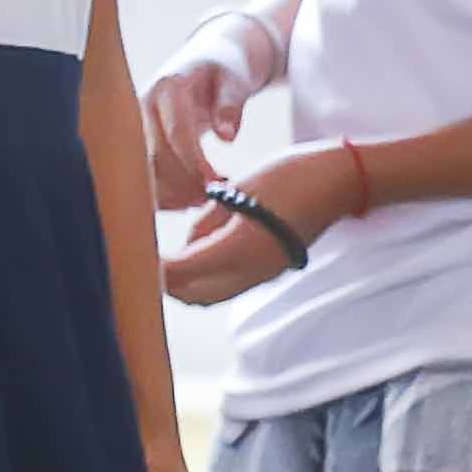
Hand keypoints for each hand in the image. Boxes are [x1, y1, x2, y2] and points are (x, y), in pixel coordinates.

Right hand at [140, 46, 254, 212]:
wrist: (209, 58)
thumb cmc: (225, 68)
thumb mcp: (236, 80)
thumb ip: (230, 106)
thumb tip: (226, 137)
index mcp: (168, 87)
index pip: (177, 132)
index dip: (194, 163)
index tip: (215, 184)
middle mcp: (143, 106)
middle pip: (153, 157)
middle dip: (183, 184)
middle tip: (213, 198)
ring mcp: (136, 124)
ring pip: (143, 171)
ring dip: (172, 193)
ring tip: (203, 200)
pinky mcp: (138, 141)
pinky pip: (144, 175)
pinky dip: (164, 194)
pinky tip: (188, 200)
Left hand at [159, 138, 362, 306]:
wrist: (341, 183)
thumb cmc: (288, 175)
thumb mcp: (236, 190)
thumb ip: (206, 222)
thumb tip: (186, 244)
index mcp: (239, 246)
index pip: (180, 272)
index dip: (152, 268)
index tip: (130, 254)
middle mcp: (252, 271)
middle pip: (192, 295)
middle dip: (165, 282)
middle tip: (143, 259)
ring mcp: (265, 276)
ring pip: (211, 296)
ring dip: (186, 284)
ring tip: (166, 258)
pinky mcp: (272, 272)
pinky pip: (230, 287)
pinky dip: (207, 280)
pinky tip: (196, 257)